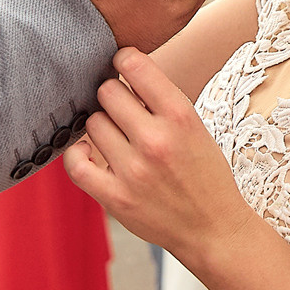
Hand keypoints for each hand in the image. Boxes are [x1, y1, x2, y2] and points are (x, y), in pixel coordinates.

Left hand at [61, 48, 255, 262]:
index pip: (135, 65)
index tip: (123, 65)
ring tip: (118, 137)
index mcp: (181, 117)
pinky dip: (77, 153)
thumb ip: (161, 101)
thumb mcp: (197, 127)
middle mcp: (156, 140)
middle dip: (114, 96)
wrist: (213, 229)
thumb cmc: (205, 175)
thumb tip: (120, 72)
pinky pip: (75, 163)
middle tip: (123, 109)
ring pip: (93, 123)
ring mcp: (133, 170)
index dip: (124, 60)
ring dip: (102, 126)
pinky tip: (90, 151)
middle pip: (107, 92)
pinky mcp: (115, 197)